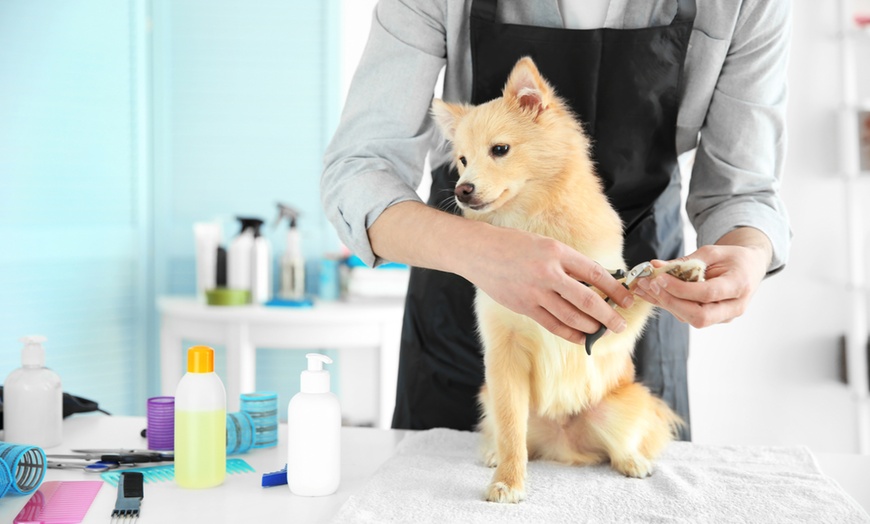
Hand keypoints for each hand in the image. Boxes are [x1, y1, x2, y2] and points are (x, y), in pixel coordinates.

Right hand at [461, 227, 633, 344]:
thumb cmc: (515, 246)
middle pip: (587, 299)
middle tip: (620, 324)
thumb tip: (596, 283)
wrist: (480, 252)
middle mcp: (548, 272)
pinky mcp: (524, 306)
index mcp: (557, 252)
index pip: (595, 273)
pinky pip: (553, 324)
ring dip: (591, 326)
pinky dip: (570, 333)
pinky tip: (581, 337)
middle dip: (608, 315)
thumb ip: (568, 263)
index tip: (627, 299)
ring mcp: (535, 292)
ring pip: (571, 316)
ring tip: (602, 330)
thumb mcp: (546, 245)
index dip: (614, 288)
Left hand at [633, 228, 772, 326]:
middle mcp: (734, 307)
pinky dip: (668, 304)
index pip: (708, 293)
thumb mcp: (712, 252)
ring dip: (665, 303)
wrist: (750, 268)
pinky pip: (688, 315)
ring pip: (691, 318)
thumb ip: (685, 261)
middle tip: (649, 285)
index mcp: (739, 285)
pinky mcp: (713, 318)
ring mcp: (724, 316)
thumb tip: (655, 266)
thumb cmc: (733, 258)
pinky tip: (651, 293)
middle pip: (700, 316)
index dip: (681, 289)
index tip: (659, 278)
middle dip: (671, 302)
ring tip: (643, 287)